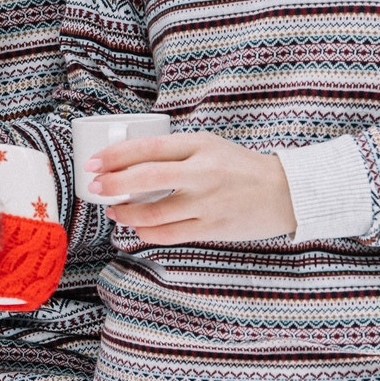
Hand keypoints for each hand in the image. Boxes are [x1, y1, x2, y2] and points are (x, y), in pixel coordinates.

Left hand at [92, 132, 297, 244]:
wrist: (285, 192)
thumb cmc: (241, 167)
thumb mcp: (211, 146)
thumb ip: (176, 152)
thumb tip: (129, 163)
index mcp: (200, 145)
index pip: (150, 148)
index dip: (117, 156)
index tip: (95, 162)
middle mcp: (203, 172)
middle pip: (146, 179)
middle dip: (113, 184)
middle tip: (94, 186)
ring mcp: (207, 202)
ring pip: (154, 213)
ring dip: (126, 214)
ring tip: (113, 211)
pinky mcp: (212, 228)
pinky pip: (169, 234)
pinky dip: (146, 232)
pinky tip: (136, 228)